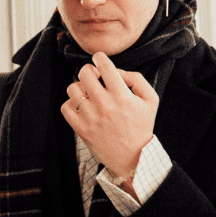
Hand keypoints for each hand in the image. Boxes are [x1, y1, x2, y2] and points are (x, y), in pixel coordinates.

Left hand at [60, 52, 158, 178]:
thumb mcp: (150, 100)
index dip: (99, 57)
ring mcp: (91, 118)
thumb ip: (136, 79)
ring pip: (72, 88)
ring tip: (88, 93)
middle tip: (94, 77)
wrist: (133, 158)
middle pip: (85, 73)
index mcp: (123, 96)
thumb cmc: (142, 126)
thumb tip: (115, 70)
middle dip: (89, 70)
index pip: (105, 66)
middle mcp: (105, 105)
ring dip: (79, 87)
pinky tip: (82, 107)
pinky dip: (71, 104)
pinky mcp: (81, 129)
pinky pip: (65, 107)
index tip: (99, 59)